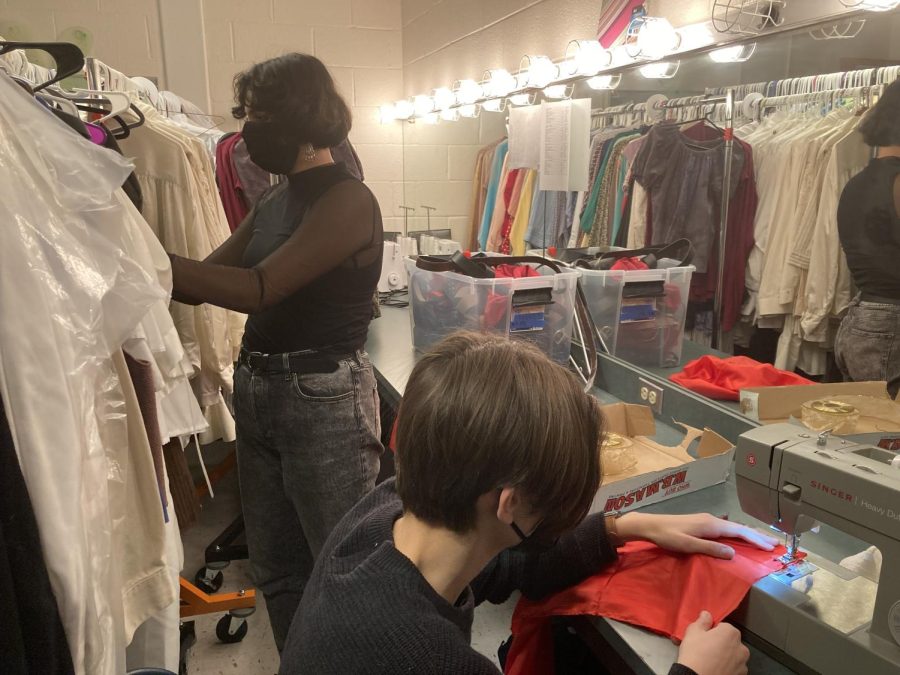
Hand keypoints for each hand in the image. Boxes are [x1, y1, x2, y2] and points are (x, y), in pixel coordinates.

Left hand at [615, 512, 777, 558]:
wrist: (650, 525)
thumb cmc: (667, 536)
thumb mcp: (688, 545)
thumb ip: (710, 549)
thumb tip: (733, 554)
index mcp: (711, 524)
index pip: (739, 531)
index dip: (756, 539)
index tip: (771, 547)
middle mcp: (712, 520)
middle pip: (739, 528)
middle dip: (757, 535)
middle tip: (775, 544)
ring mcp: (707, 520)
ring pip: (734, 528)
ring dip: (749, 534)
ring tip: (764, 541)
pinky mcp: (702, 524)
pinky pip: (726, 529)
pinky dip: (738, 534)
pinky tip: (740, 539)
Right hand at [676, 611, 748, 674]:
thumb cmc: (695, 655)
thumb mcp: (693, 632)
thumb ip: (702, 621)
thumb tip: (706, 615)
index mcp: (731, 633)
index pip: (723, 626)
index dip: (713, 631)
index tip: (705, 636)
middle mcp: (741, 647)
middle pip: (730, 640)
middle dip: (721, 643)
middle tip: (706, 648)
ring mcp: (742, 663)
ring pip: (733, 655)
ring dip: (725, 656)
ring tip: (710, 660)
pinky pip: (734, 667)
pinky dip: (727, 667)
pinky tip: (715, 668)